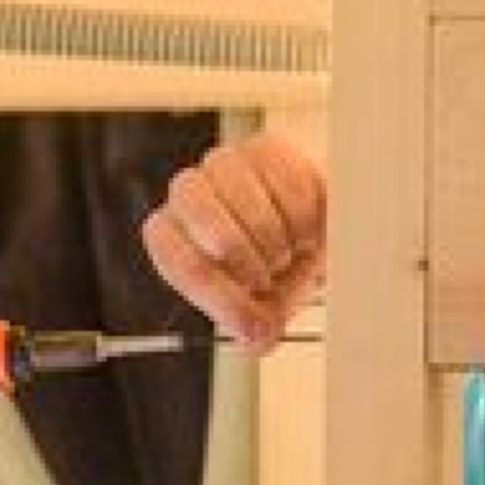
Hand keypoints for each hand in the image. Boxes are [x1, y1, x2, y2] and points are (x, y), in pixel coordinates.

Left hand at [141, 131, 325, 347]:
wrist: (314, 232)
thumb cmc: (274, 270)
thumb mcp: (262, 309)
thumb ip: (255, 326)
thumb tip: (257, 337)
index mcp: (170, 237)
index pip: (176, 257)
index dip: (215, 289)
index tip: (250, 311)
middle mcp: (187, 194)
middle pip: (206, 221)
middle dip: (248, 259)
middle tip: (270, 277)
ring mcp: (223, 164)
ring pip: (246, 201)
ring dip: (277, 239)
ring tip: (289, 252)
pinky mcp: (263, 147)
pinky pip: (283, 181)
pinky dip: (302, 215)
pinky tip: (305, 227)